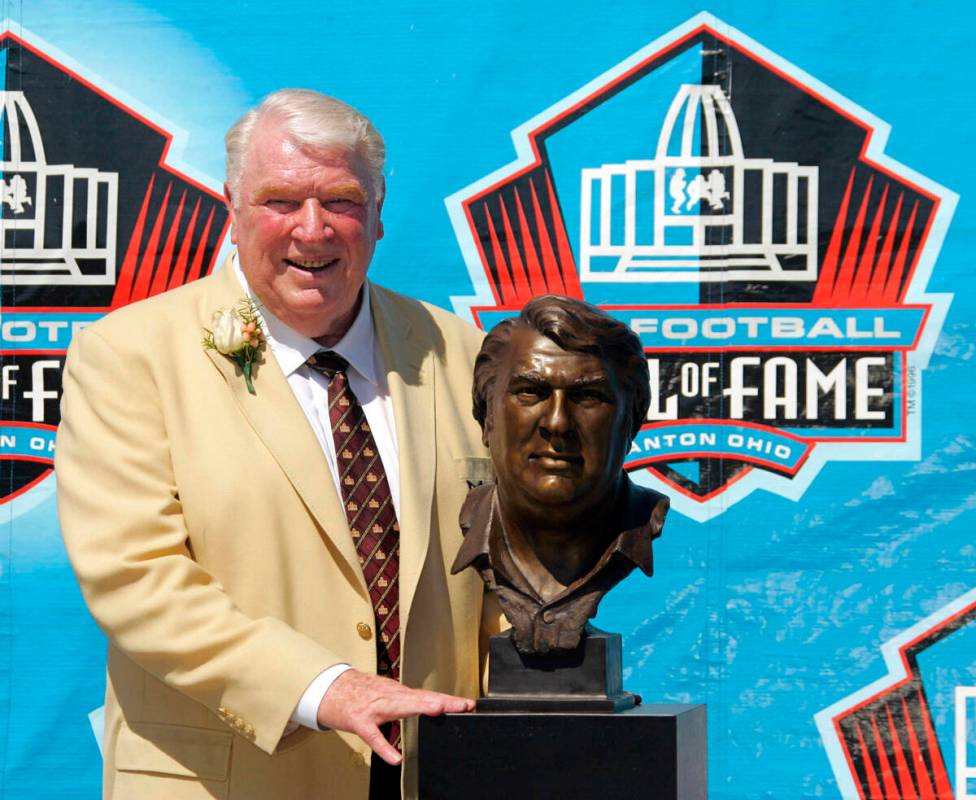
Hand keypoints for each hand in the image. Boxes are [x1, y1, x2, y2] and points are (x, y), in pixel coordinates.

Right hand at [316, 669, 474, 764]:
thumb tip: (429, 704)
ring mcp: (374, 708)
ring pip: (398, 706)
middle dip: (440, 701)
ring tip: (437, 710)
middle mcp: (388, 696)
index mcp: (396, 692)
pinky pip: (373, 736)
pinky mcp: (359, 722)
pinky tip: (395, 759)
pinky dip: (384, 747)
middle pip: (418, 697)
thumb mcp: (386, 693)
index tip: (468, 704)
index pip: (426, 695)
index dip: (447, 699)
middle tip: (461, 705)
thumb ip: (406, 700)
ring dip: (418, 707)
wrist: (331, 688)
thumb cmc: (359, 692)